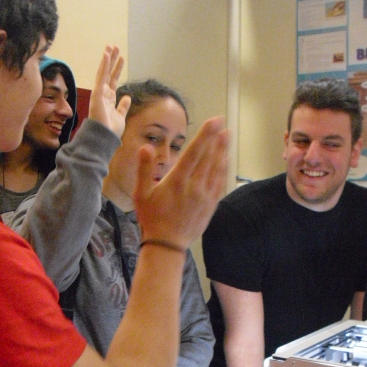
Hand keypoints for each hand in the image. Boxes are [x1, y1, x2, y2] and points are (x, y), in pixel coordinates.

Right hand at [88, 45, 130, 138]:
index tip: (121, 58)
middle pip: (108, 73)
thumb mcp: (121, 117)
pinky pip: (101, 76)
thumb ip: (123, 107)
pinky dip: (104, 65)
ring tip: (111, 46)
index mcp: (109, 99)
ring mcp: (99, 93)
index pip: (113, 80)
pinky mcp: (97, 93)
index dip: (117, 69)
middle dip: (112, 60)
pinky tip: (106, 55)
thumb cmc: (111, 130)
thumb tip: (127, 97)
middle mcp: (103, 94)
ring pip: (104, 72)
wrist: (104, 138)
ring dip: (108, 59)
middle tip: (114, 47)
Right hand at [134, 116, 227, 248]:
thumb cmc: (151, 218)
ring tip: (226, 136)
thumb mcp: (140, 194)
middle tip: (221, 123)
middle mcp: (194, 187)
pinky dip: (223, 170)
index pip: (194, 152)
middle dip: (215, 139)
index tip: (214, 121)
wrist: (167, 245)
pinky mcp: (210, 206)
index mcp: (176, 181)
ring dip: (222, 151)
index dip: (205, 135)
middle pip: (208, 158)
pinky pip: (220, 184)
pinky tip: (225, 161)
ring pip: (216, 169)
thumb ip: (144, 169)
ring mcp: (204, 197)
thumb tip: (145, 147)